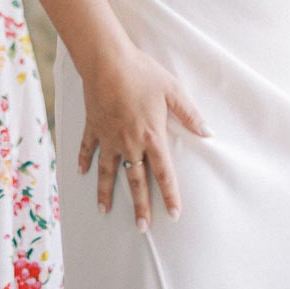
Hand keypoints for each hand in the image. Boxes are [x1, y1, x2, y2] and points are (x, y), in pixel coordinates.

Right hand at [78, 47, 210, 229]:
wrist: (107, 61)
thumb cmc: (142, 73)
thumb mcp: (173, 90)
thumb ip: (190, 114)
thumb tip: (208, 132)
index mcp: (151, 135)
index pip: (164, 173)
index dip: (170, 195)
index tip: (174, 214)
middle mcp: (129, 142)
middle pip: (135, 180)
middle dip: (140, 206)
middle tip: (142, 228)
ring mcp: (108, 136)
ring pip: (108, 171)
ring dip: (106, 192)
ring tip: (104, 211)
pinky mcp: (93, 126)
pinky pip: (87, 148)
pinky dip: (83, 160)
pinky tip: (81, 173)